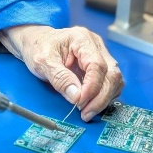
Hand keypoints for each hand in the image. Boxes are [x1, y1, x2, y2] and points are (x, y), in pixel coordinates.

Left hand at [0, 25, 123, 121]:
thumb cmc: (39, 47)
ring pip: (115, 80)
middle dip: (100, 98)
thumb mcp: (43, 62)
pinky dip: (103, 97)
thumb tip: (77, 97)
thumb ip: (60, 78)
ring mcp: (101, 55)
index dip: (92, 87)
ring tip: (86, 111)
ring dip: (104, 99)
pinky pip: (110, 84)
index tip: (80, 103)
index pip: (97, 65)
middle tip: (85, 114)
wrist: (37, 42)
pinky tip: (90, 105)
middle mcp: (96, 45)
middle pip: (111, 74)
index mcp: (82, 39)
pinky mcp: (100, 66)